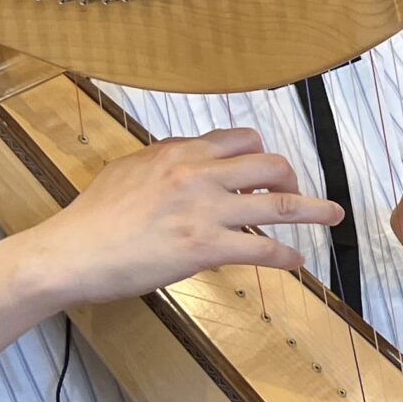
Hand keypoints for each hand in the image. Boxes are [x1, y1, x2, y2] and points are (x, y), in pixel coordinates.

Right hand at [29, 129, 341, 307]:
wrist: (68, 253)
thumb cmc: (92, 218)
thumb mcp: (128, 171)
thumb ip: (164, 161)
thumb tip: (188, 160)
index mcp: (178, 152)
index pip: (240, 138)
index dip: (260, 153)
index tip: (266, 171)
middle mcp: (198, 173)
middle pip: (270, 163)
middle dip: (292, 177)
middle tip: (294, 194)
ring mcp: (205, 210)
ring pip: (280, 204)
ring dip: (315, 209)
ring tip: (333, 215)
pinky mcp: (205, 247)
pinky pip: (263, 250)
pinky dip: (287, 257)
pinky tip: (296, 263)